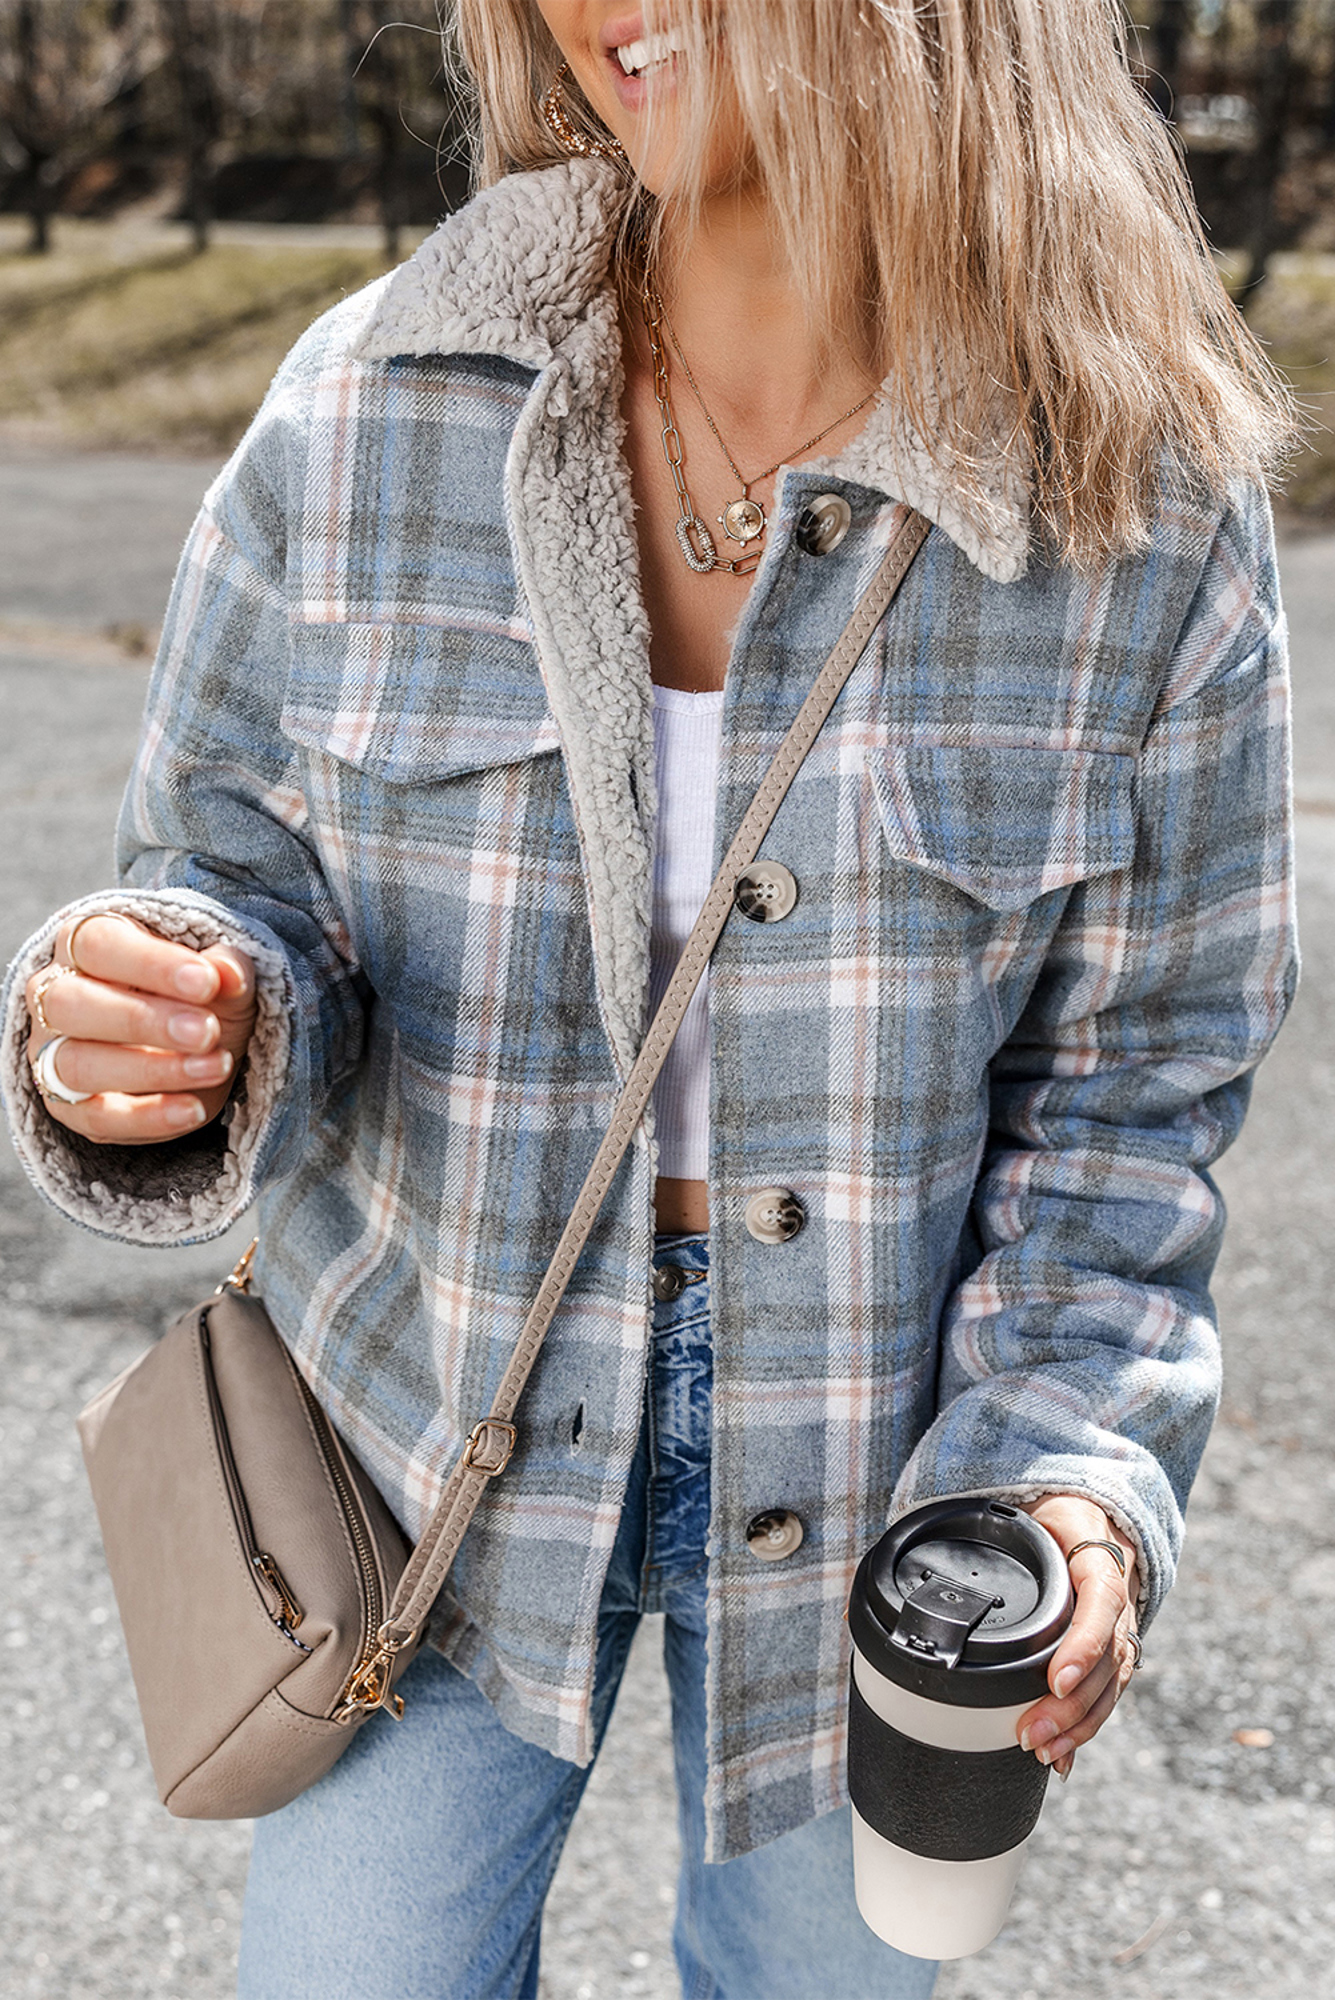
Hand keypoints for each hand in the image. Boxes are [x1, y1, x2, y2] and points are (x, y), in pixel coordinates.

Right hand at [25, 913, 255, 1145]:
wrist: (190, 1048)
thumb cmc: (196, 996)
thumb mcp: (218, 976)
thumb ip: (225, 967)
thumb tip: (229, 974)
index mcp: (83, 943)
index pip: (98, 944)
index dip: (152, 964)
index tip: (207, 982)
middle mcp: (54, 995)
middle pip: (71, 1004)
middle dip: (144, 1020)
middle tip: (206, 1031)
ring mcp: (53, 1053)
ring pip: (77, 1064)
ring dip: (152, 1069)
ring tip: (214, 1067)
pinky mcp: (68, 1106)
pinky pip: (95, 1116)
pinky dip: (148, 1117)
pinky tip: (193, 1109)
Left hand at [1013, 1494, 1139, 1781]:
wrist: (1093, 1521)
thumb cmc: (1055, 1522)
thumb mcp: (1033, 1518)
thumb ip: (997, 1541)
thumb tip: (936, 1577)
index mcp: (1099, 1564)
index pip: (1101, 1605)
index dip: (1082, 1646)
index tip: (1054, 1680)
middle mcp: (1118, 1603)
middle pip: (1105, 1661)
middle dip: (1070, 1704)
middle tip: (1032, 1732)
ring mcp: (1121, 1632)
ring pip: (1110, 1686)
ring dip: (1078, 1724)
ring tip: (1043, 1750)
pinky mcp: (1114, 1655)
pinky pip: (1107, 1696)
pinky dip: (1084, 1729)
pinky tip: (1063, 1757)